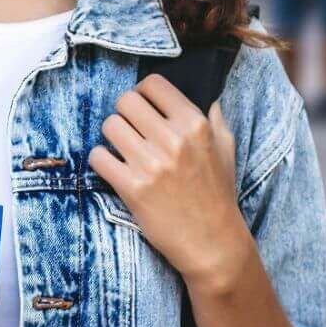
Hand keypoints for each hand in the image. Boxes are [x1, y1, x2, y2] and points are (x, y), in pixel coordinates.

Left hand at [89, 74, 251, 288]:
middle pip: (126, 101)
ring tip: (122, 148)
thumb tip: (206, 94)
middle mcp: (173, 140)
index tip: (143, 104)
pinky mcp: (133, 188)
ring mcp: (151, 165)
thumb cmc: (218, 194)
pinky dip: (101, 160)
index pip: (154, 84)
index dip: (144, 92)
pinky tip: (114, 167)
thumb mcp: (226, 149)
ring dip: (113, 136)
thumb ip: (215, 118)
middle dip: (125, 113)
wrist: (212, 242)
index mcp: (196, 125)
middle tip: (131, 128)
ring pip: (109, 126)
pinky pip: (99, 157)